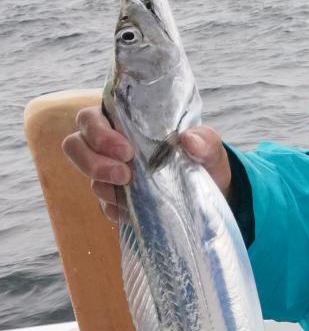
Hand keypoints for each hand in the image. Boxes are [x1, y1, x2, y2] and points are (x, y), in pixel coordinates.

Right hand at [62, 108, 230, 223]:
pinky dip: (118, 210)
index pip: (89, 119)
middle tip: (124, 175)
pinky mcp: (117, 202)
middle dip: (93, 163)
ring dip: (108, 188)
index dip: (98, 133)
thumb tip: (189, 140)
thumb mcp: (209, 148)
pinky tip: (136, 211)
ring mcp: (109, 176)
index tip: (126, 151)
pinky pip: (106, 207)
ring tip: (134, 193)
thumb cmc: (203, 160)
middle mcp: (108, 147)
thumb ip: (204, 140)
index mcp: (122, 123)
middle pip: (75, 147)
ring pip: (90, 180)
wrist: (212, 192)